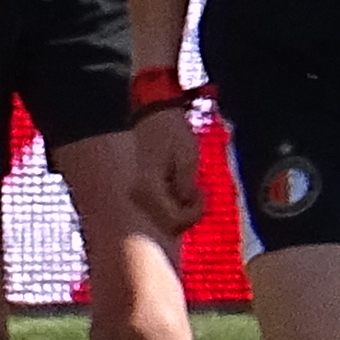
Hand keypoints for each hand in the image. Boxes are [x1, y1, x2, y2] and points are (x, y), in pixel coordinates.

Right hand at [124, 107, 202, 237]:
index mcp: (149, 189)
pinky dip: (173, 200)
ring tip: (188, 182)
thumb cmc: (172, 133)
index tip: (201, 191)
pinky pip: (160, 206)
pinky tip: (177, 182)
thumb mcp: (187, 157)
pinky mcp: (141, 191)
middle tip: (198, 189)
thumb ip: (186, 185)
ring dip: (181, 205)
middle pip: (168, 224)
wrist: (153, 115)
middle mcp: (138, 195)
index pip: (174, 221)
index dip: (194, 213)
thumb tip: (184, 204)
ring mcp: (138, 194)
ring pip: (164, 216)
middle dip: (188, 212)